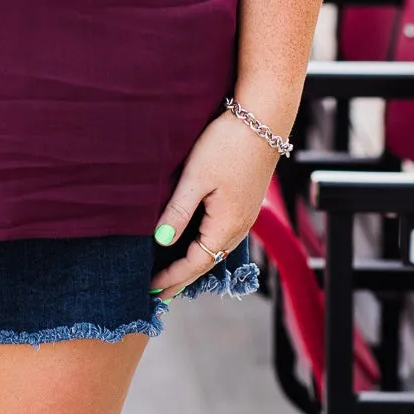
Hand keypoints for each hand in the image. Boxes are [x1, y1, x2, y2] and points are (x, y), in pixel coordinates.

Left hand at [150, 107, 279, 298]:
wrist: (263, 118)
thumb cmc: (227, 143)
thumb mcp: (196, 177)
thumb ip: (178, 210)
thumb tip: (161, 241)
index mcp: (227, 224)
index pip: (196, 263)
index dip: (172, 277)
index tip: (150, 289)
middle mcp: (240, 225)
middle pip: (208, 261)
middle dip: (182, 279)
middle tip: (159, 296)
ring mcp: (246, 214)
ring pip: (216, 249)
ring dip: (194, 264)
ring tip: (174, 276)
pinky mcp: (246, 202)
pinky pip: (223, 235)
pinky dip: (206, 247)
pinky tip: (196, 244)